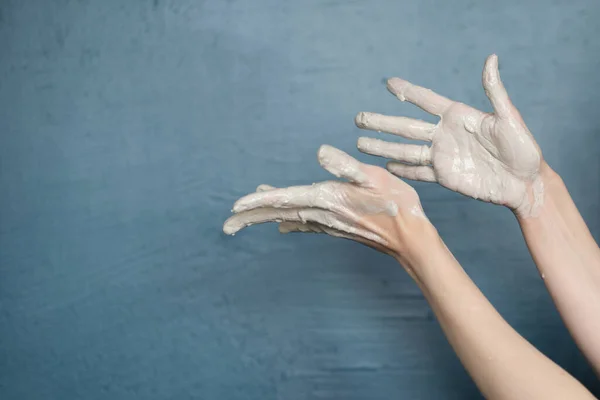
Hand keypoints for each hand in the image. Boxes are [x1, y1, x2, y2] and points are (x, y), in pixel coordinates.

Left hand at [223, 145, 434, 262]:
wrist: (410, 238)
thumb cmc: (395, 204)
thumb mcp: (374, 178)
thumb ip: (345, 166)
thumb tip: (320, 152)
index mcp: (326, 198)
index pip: (284, 199)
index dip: (258, 202)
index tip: (234, 207)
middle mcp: (321, 213)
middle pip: (278, 214)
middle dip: (251, 218)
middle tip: (226, 226)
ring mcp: (327, 223)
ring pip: (288, 219)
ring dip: (265, 219)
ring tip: (244, 220)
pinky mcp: (335, 227)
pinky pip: (305, 225)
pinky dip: (289, 223)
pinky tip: (282, 227)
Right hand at [355, 54, 543, 216]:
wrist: (525, 183)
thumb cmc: (523, 148)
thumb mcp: (509, 118)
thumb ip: (495, 92)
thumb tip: (491, 59)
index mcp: (458, 116)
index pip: (426, 100)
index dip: (407, 92)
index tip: (388, 83)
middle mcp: (444, 134)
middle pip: (406, 126)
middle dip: (382, 122)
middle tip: (359, 118)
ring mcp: (442, 156)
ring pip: (405, 150)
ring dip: (382, 147)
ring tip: (361, 144)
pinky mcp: (444, 176)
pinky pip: (418, 172)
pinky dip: (402, 170)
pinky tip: (385, 167)